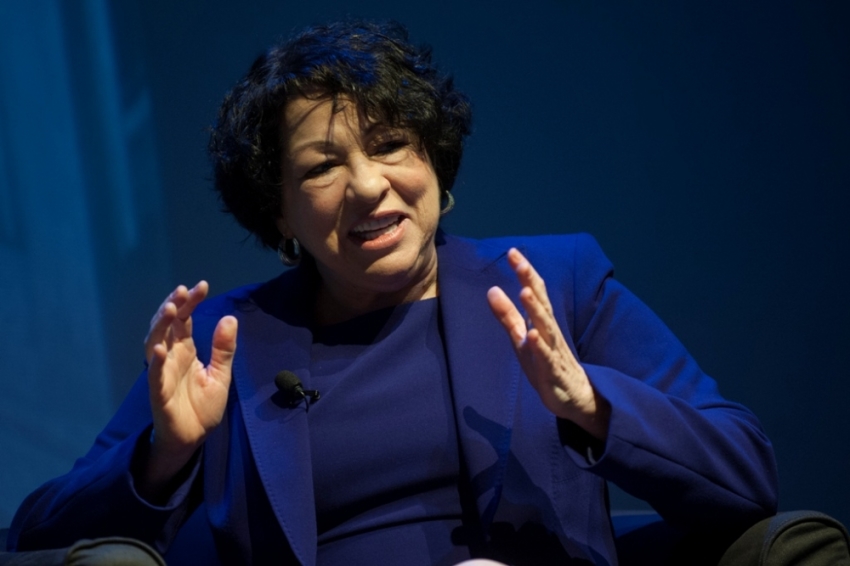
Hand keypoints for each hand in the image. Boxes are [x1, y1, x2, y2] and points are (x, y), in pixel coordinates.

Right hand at [142, 281, 236, 491]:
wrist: (194, 437)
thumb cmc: (203, 406)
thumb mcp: (220, 374)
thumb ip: (223, 348)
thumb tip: (230, 318)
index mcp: (185, 351)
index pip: (184, 321)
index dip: (190, 303)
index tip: (201, 286)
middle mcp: (171, 358)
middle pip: (167, 327)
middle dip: (174, 307)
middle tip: (183, 291)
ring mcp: (163, 374)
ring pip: (155, 345)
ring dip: (160, 327)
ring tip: (170, 309)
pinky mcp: (159, 394)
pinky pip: (155, 377)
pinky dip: (156, 363)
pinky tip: (160, 350)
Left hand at [487, 249, 609, 439]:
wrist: (574, 397)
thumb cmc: (546, 364)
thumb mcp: (522, 338)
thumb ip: (507, 315)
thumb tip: (491, 289)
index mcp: (542, 322)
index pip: (535, 291)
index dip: (525, 271)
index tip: (512, 251)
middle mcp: (550, 332)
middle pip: (541, 302)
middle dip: (530, 280)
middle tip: (519, 260)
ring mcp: (553, 351)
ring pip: (545, 327)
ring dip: (535, 309)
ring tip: (524, 291)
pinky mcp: (553, 372)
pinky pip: (546, 358)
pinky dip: (540, 346)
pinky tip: (532, 335)